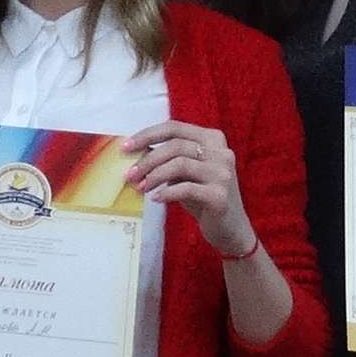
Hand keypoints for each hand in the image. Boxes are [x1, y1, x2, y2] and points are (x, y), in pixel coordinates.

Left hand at [125, 120, 255, 259]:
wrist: (230, 228)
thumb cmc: (202, 197)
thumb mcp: (186, 173)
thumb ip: (168, 159)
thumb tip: (134, 152)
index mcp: (212, 139)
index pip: (174, 128)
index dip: (147, 135)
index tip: (125, 148)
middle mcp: (221, 152)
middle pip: (175, 146)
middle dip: (148, 160)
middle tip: (130, 175)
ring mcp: (223, 173)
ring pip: (180, 164)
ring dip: (155, 176)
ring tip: (140, 188)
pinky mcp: (220, 196)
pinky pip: (186, 189)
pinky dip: (167, 192)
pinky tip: (156, 198)